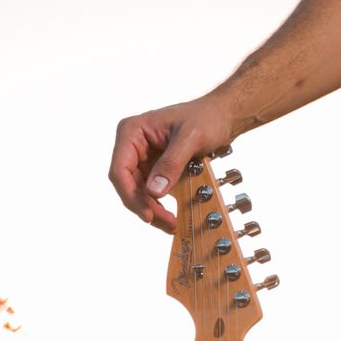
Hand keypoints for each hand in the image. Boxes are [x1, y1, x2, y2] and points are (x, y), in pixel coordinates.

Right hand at [108, 93, 237, 229]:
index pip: (120, 169)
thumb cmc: (206, 118)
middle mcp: (132, 145)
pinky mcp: (153, 168)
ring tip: (171, 223)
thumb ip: (172, 163)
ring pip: (138, 192)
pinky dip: (159, 204)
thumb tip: (155, 190)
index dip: (131, 195)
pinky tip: (170, 215)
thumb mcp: (191, 138)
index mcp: (132, 131)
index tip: (147, 212)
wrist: (221, 117)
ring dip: (152, 209)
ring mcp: (141, 158)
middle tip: (166, 222)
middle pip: (128, 184)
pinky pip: (150, 191)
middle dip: (144, 206)